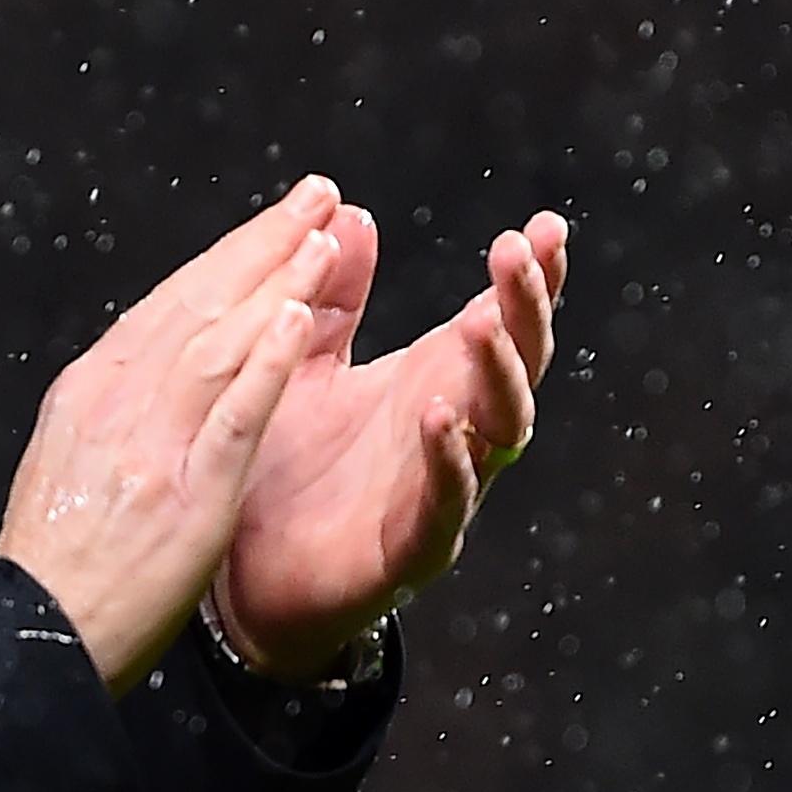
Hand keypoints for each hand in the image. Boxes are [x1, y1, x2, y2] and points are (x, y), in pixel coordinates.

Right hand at [0, 176, 345, 694]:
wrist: (37, 637)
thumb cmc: (57, 565)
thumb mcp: (68, 461)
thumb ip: (111, 407)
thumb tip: (148, 357)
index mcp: (90, 390)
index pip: (168, 304)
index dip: (229, 256)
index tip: (276, 221)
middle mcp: (117, 400)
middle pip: (200, 303)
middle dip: (264, 245)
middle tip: (319, 196)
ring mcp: (151, 443)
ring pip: (221, 341)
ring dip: (278, 282)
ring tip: (327, 238)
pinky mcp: (186, 491)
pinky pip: (235, 413)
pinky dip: (269, 361)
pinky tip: (302, 320)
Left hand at [207, 208, 569, 681]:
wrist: (245, 576)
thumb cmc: (289, 463)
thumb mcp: (306, 362)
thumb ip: (335, 297)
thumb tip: (353, 214)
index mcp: (436, 381)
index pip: (503, 321)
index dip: (531, 278)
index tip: (546, 225)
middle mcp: (455, 431)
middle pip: (518, 364)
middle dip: (525, 307)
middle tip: (515, 253)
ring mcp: (442, 491)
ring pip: (501, 431)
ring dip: (497, 375)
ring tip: (480, 322)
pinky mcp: (412, 549)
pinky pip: (447, 505)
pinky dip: (450, 462)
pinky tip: (440, 417)